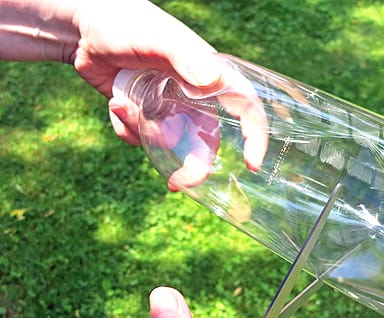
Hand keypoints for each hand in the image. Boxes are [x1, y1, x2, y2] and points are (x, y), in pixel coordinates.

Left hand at [71, 0, 267, 182]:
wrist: (86, 29)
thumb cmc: (127, 25)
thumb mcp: (158, 39)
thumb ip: (184, 57)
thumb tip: (212, 81)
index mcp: (209, 77)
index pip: (245, 108)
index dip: (255, 137)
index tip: (252, 165)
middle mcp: (195, 96)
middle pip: (207, 141)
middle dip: (192, 165)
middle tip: (176, 183)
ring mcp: (170, 107)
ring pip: (170, 143)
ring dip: (144, 135)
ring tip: (120, 107)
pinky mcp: (147, 114)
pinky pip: (143, 138)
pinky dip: (127, 129)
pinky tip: (114, 104)